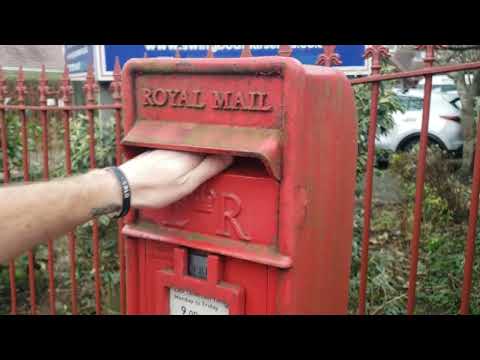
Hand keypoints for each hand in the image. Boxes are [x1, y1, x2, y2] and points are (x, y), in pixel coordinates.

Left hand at [118, 150, 232, 207]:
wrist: (123, 187)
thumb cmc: (153, 189)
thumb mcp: (186, 185)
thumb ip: (208, 169)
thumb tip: (228, 157)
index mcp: (190, 153)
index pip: (216, 147)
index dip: (226, 150)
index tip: (235, 154)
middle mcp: (180, 147)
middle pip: (204, 145)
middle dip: (214, 150)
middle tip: (225, 158)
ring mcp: (168, 148)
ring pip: (191, 148)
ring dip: (200, 153)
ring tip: (206, 162)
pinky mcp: (159, 152)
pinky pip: (180, 151)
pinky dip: (185, 157)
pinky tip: (183, 167)